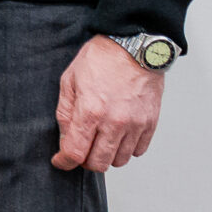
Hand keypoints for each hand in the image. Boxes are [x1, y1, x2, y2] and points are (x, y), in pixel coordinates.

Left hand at [53, 36, 164, 170]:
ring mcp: (135, 125)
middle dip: (85, 160)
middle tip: (81, 149)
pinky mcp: (150, 124)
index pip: (75, 153)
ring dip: (107, 155)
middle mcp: (114, 122)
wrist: (133, 47)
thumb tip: (65, 138)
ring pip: (119, 161)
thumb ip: (65, 113)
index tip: (61, 161)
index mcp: (90, 111)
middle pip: (98, 163)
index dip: (64, 162)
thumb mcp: (69, 81)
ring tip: (101, 139)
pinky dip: (126, 148)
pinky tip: (118, 135)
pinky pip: (138, 151)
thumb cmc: (100, 59)